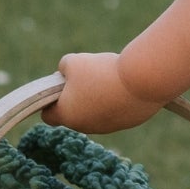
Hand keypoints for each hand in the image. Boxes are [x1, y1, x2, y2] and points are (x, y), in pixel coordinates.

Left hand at [41, 51, 162, 132]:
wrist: (141, 81)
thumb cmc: (102, 72)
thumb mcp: (74, 61)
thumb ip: (64, 67)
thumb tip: (67, 72)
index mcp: (67, 115)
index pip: (48, 117)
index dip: (50, 101)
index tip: (60, 86)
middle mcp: (86, 126)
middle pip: (75, 113)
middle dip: (78, 96)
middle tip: (88, 76)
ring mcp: (108, 126)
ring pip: (97, 112)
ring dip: (99, 98)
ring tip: (109, 79)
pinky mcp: (127, 122)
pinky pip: (117, 111)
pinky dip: (118, 100)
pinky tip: (125, 85)